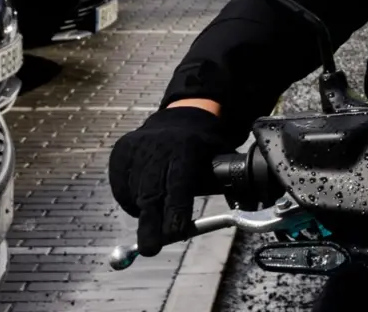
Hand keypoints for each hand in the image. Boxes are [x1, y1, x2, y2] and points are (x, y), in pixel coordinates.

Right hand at [108, 106, 231, 255]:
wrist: (180, 118)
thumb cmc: (204, 146)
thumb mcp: (220, 155)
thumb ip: (227, 180)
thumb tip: (246, 209)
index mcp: (187, 148)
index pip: (179, 183)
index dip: (176, 209)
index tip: (175, 232)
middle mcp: (158, 147)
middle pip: (152, 192)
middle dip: (151, 224)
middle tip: (151, 249)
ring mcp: (136, 149)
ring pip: (135, 193)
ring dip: (144, 211)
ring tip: (156, 213)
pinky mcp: (120, 153)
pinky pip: (121, 187)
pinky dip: (130, 200)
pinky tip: (142, 198)